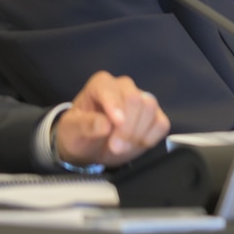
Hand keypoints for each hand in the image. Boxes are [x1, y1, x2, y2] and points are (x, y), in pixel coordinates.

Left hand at [54, 71, 169, 168]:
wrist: (90, 149)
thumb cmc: (78, 134)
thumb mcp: (71, 130)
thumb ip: (85, 125)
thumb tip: (105, 125)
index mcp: (101, 85)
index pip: (111, 88)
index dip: (115, 105)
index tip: (115, 124)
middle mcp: (124, 88)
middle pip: (135, 99)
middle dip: (126, 127)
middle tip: (115, 147)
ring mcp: (143, 100)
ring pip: (150, 109)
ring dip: (137, 133)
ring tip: (121, 147)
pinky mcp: (155, 116)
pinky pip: (161, 124)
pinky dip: (150, 138)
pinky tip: (135, 144)